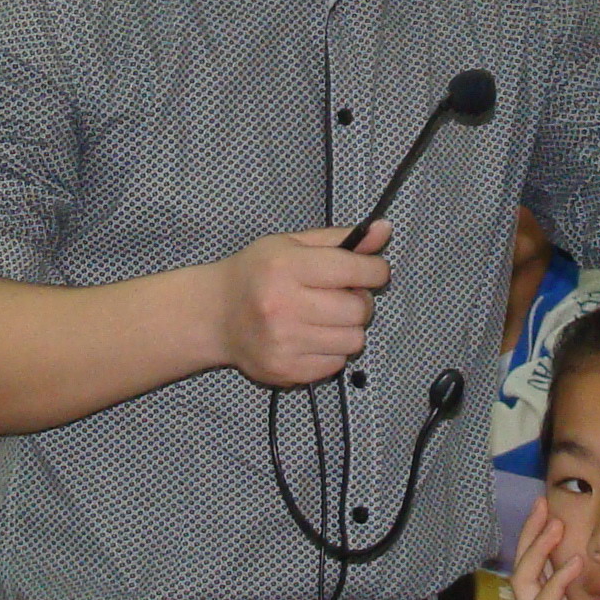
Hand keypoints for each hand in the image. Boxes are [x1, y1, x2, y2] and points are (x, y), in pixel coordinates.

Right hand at [212, 225, 394, 388]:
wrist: (216, 315)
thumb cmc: (257, 273)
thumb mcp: (292, 244)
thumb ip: (340, 239)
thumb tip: (384, 230)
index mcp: (286, 266)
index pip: (355, 270)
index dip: (375, 270)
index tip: (372, 271)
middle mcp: (283, 305)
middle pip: (358, 310)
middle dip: (360, 301)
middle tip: (342, 296)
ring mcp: (284, 342)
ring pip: (353, 341)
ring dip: (348, 328)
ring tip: (326, 318)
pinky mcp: (286, 370)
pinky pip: (337, 364)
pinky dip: (332, 351)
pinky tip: (312, 337)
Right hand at [505, 500, 599, 599]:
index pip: (544, 567)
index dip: (546, 538)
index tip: (557, 507)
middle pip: (527, 565)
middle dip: (533, 532)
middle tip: (544, 501)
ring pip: (528, 580)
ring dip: (538, 549)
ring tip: (552, 521)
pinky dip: (557, 582)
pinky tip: (571, 563)